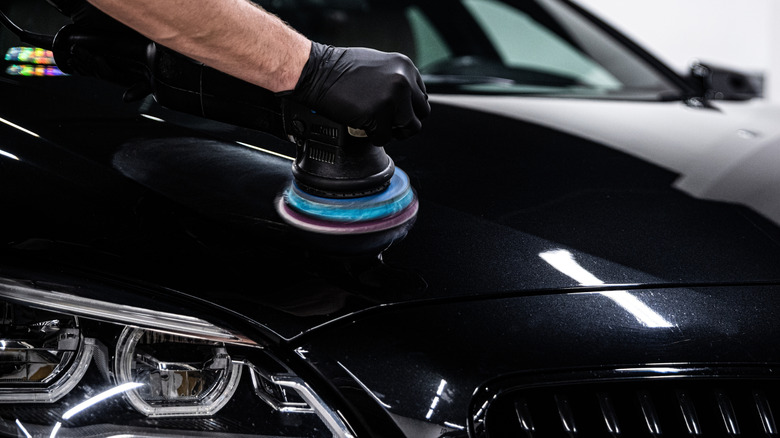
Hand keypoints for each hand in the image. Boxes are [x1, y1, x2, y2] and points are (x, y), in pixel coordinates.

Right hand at [285, 42, 429, 144]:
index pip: (421, 97)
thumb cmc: (340, 69)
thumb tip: (406, 101)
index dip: (408, 108)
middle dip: (405, 122)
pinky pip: (385, 138)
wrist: (316, 71)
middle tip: (389, 124)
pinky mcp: (378, 113)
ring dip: (393, 132)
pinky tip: (363, 127)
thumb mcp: (379, 66)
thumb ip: (396, 81)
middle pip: (421, 114)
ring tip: (377, 126)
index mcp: (405, 67)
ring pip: (409, 128)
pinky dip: (374, 138)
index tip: (396, 113)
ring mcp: (392, 97)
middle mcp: (403, 81)